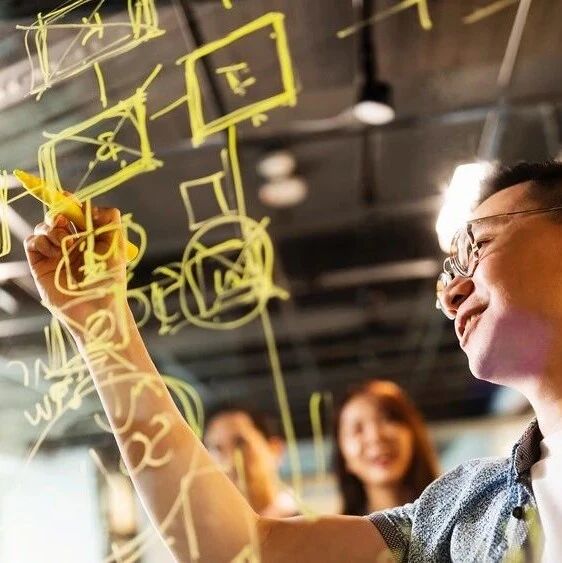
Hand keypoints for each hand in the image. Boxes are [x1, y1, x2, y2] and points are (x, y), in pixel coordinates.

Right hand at [25, 206, 127, 335]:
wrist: (96, 305)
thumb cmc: (110, 277)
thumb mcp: (117, 245)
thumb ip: (109, 220)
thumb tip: (89, 206)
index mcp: (89, 238)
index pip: (75, 213)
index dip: (69, 202)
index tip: (67, 196)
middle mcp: (71, 244)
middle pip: (56, 216)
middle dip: (58, 212)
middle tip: (63, 218)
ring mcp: (55, 254)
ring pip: (43, 227)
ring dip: (52, 229)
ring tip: (64, 244)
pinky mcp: (40, 264)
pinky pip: (32, 242)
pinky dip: (41, 241)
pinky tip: (54, 252)